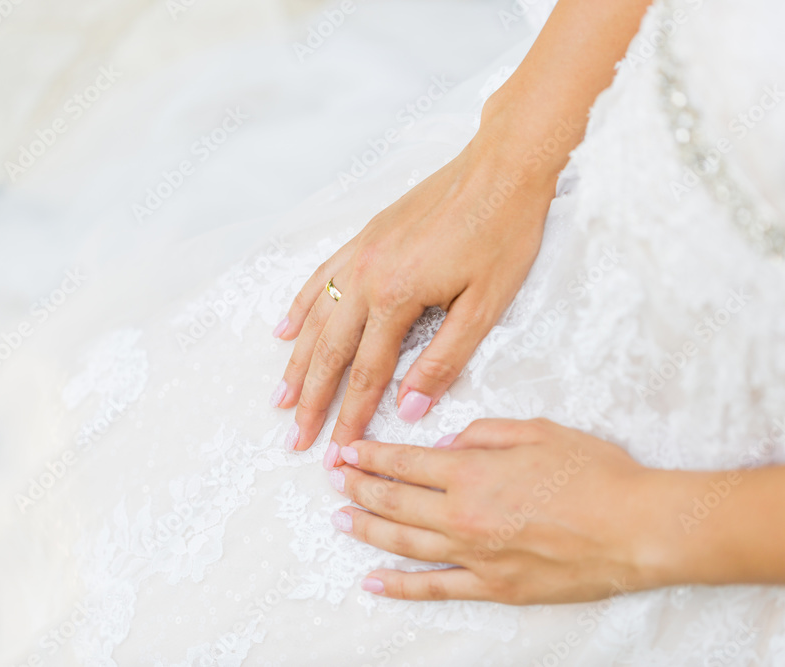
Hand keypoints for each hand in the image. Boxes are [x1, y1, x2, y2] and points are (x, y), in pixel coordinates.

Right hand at [269, 137, 557, 455]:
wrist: (501, 167)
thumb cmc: (502, 233)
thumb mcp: (485, 306)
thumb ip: (443, 359)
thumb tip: (408, 407)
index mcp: (397, 297)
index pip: (369, 374)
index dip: (351, 418)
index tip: (335, 452)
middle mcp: (367, 276)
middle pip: (331, 352)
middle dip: (313, 401)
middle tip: (297, 439)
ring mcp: (362, 253)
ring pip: (318, 318)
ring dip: (298, 361)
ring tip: (281, 398)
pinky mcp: (367, 236)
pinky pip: (321, 277)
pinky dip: (302, 306)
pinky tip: (286, 328)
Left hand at [324, 418, 684, 603]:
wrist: (634, 528)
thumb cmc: (594, 473)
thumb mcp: (539, 431)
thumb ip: (483, 433)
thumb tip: (444, 445)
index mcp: (473, 471)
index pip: (405, 462)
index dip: (371, 456)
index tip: (348, 452)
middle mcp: (463, 515)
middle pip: (396, 501)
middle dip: (359, 487)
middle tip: (335, 479)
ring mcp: (475, 556)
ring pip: (404, 543)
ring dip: (368, 529)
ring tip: (341, 519)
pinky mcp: (493, 587)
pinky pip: (435, 588)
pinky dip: (399, 586)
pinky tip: (373, 580)